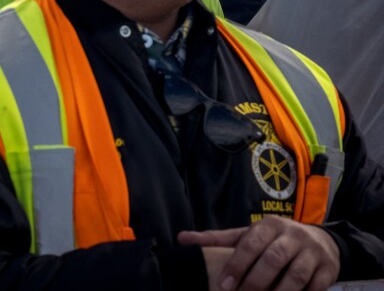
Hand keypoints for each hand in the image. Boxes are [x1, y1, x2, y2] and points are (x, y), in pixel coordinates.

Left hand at [178, 216, 339, 290]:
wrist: (321, 240)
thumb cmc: (274, 240)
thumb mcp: (247, 236)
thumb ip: (217, 240)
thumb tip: (181, 239)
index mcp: (269, 225)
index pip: (251, 243)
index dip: (237, 264)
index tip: (225, 285)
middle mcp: (292, 235)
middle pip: (273, 259)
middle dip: (256, 281)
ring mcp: (313, 252)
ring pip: (295, 275)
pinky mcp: (328, 269)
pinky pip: (315, 287)